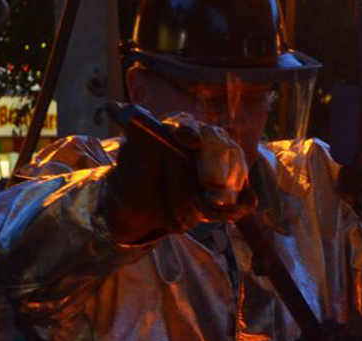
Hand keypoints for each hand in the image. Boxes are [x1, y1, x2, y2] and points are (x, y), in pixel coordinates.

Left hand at [102, 112, 251, 242]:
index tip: (188, 140)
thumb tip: (116, 108)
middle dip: (216, 166)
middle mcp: (205, 141)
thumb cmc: (136, 181)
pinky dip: (236, 207)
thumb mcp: (130, 165)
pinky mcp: (232, 188)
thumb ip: (136, 143)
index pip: (185, 123)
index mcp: (176, 128)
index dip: (188, 130)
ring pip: (237, 170)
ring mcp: (223, 165)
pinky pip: (245, 197)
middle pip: (220, 145)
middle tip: (210, 185)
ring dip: (227, 190)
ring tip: (207, 206)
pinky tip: (215, 212)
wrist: (145, 210)